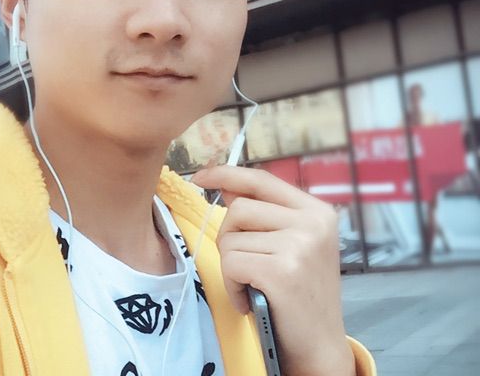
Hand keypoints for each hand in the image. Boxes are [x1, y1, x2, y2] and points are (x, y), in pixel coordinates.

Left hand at [191, 165, 355, 375]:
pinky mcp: (282, 271)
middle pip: (238, 209)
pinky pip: (231, 264)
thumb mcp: (291, 244)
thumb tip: (225, 185)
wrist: (320, 346)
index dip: (225, 174)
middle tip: (246, 267)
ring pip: (230, 238)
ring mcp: (299, 245)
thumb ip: (263, 213)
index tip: (200, 177)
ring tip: (253, 286)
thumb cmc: (300, 294)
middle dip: (229, 238)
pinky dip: (232, 285)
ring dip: (231, 267)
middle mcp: (312, 222)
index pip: (261, 179)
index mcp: (316, 210)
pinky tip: (249, 300)